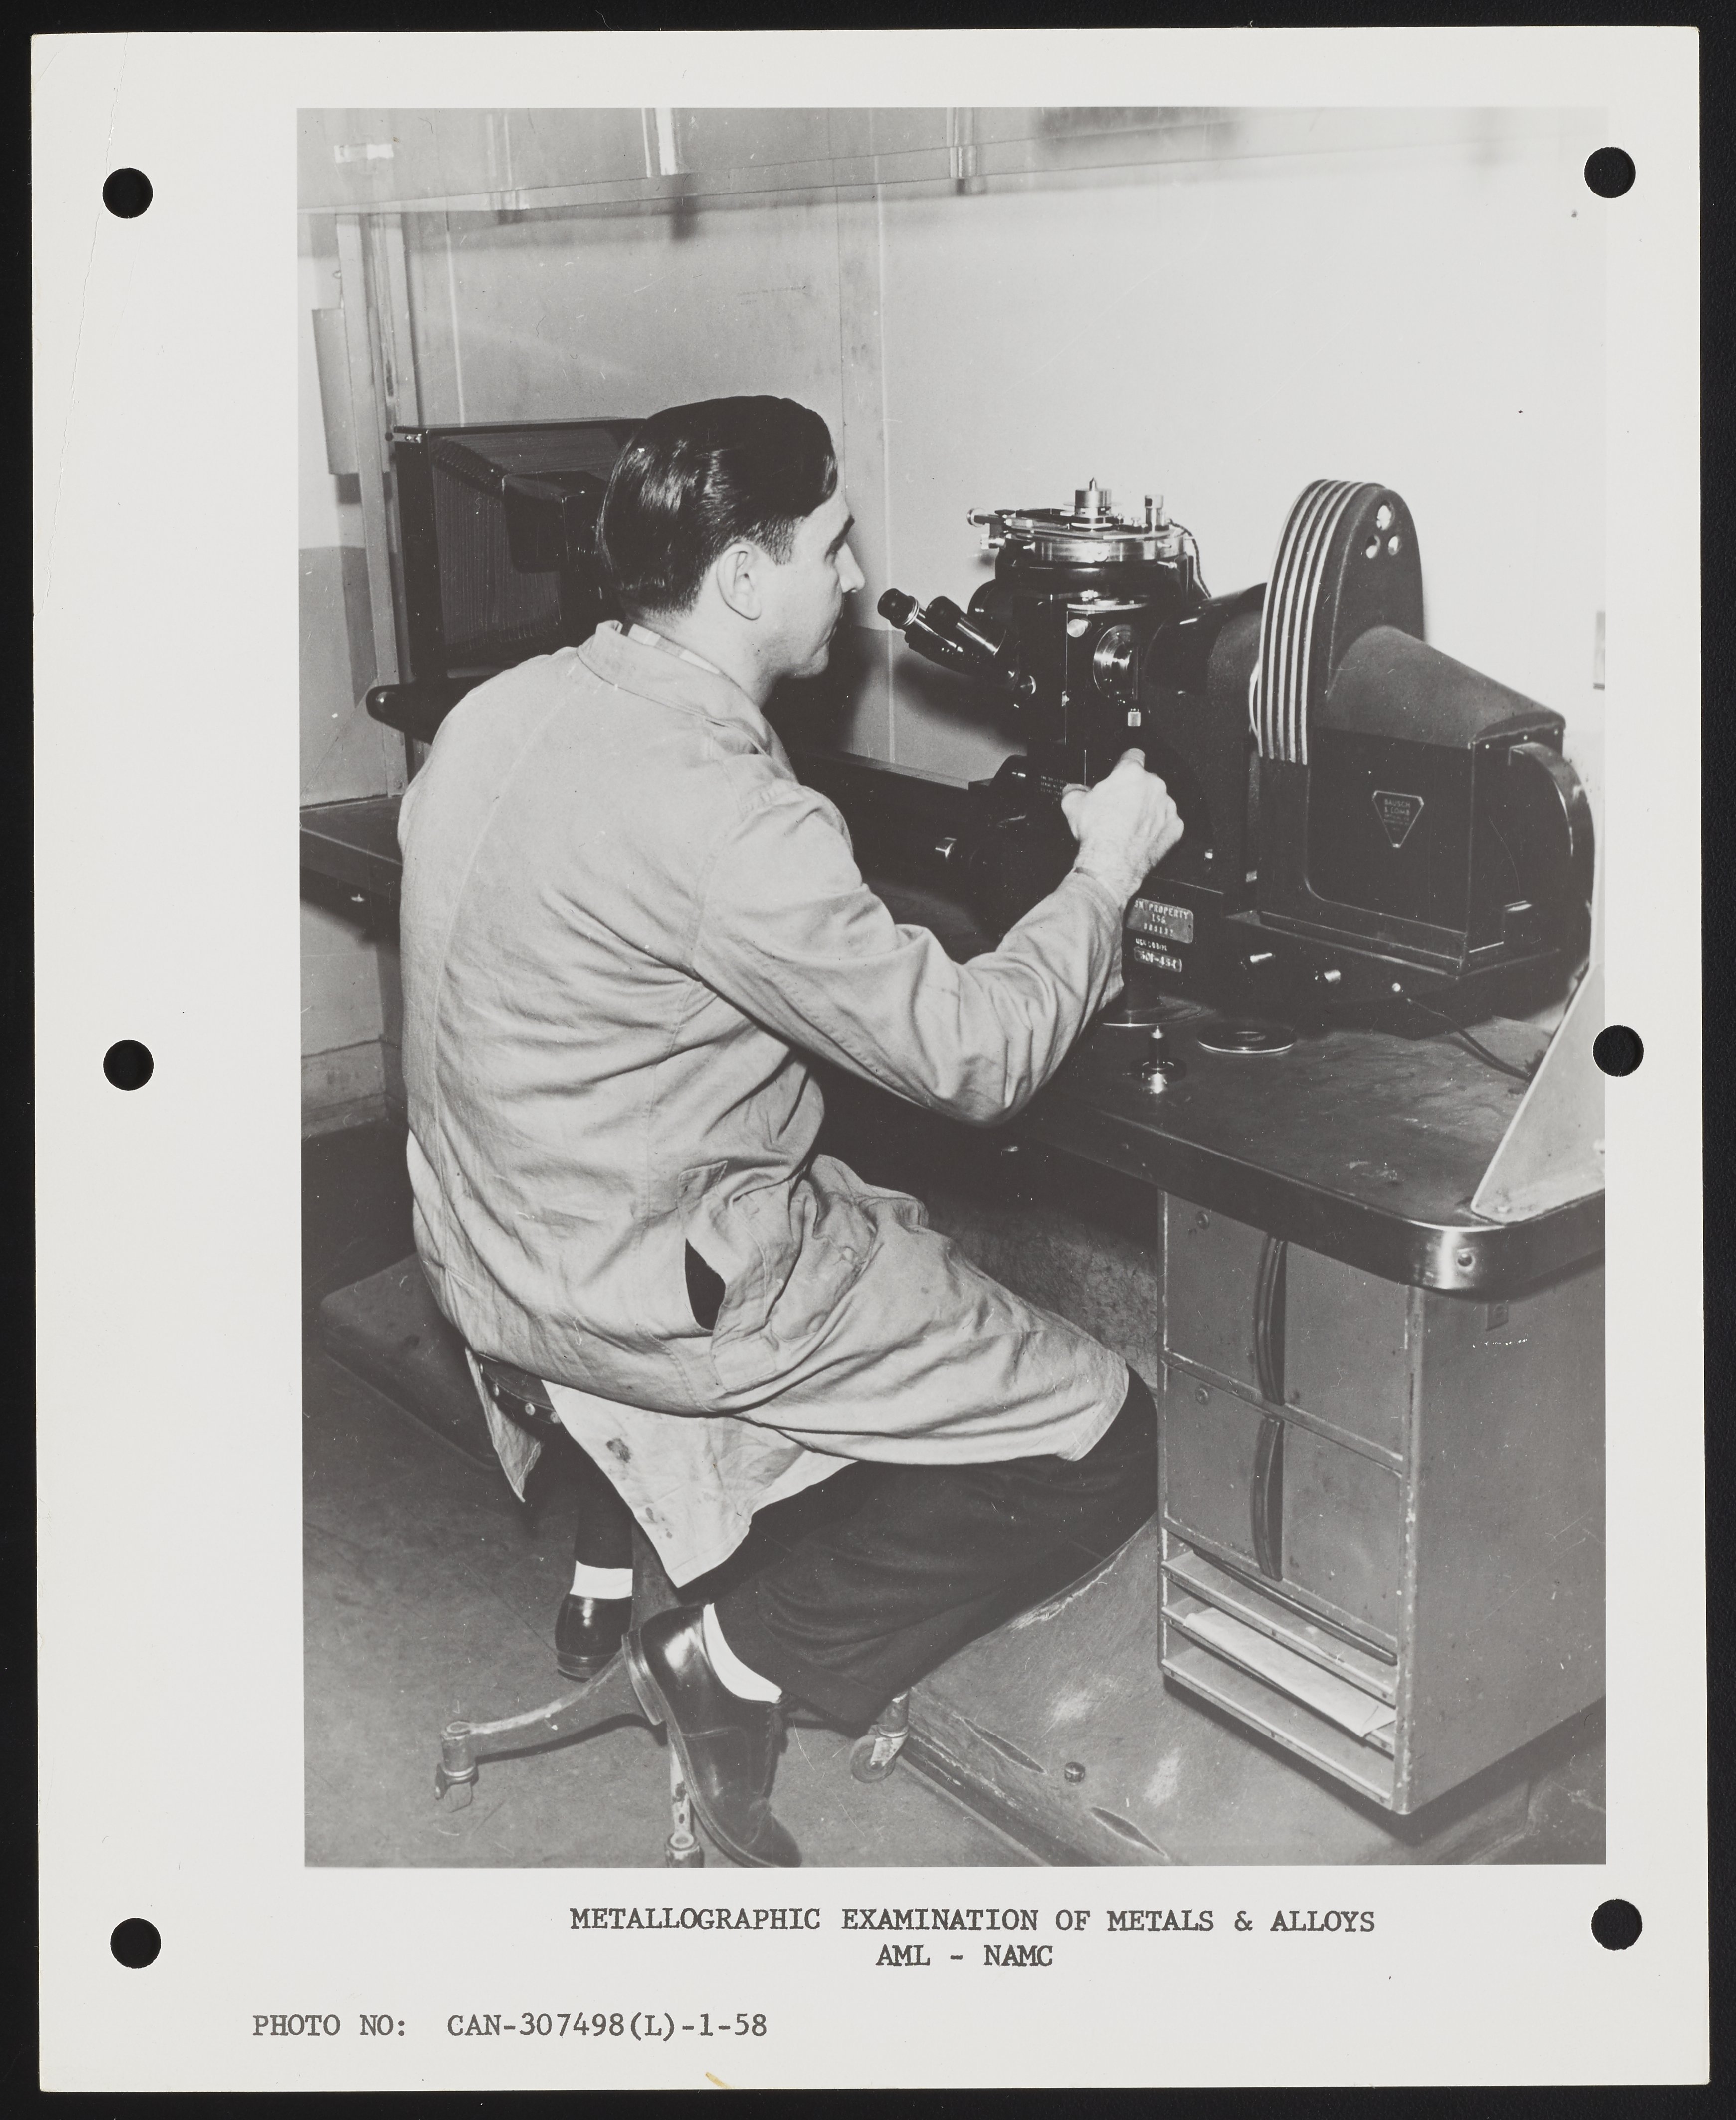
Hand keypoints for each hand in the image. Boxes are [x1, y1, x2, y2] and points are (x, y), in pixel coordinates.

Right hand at [1060, 749, 1183, 903]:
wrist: (1110, 865)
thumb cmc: (1096, 834)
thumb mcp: (1072, 805)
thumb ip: (1075, 790)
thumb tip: (1074, 790)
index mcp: (1130, 773)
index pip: (1132, 755)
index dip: (1124, 764)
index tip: (1121, 772)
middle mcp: (1153, 786)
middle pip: (1146, 781)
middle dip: (1134, 791)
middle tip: (1119, 808)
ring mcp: (1167, 807)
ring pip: (1158, 802)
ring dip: (1147, 810)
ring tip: (1130, 826)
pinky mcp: (1175, 828)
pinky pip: (1168, 823)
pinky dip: (1158, 829)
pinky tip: (1142, 837)